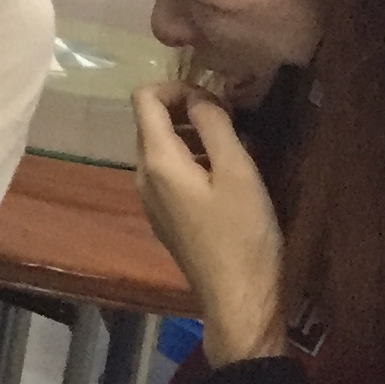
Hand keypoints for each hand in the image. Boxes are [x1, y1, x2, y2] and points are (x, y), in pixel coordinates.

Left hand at [132, 84, 285, 365]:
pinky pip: (171, 173)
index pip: (144, 98)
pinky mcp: (165, 216)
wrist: (238, 296)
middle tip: (233, 121)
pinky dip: (194, 161)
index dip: (177, 87)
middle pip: (152, 122)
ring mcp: (150, 198)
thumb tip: (199, 96)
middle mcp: (142, 176)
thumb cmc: (242, 233)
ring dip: (194, 136)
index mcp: (155, 160)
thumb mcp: (237, 171)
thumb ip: (214, 125)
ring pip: (163, 148)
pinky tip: (227, 176)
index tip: (216, 99)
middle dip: (188, 111)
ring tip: (236, 146)